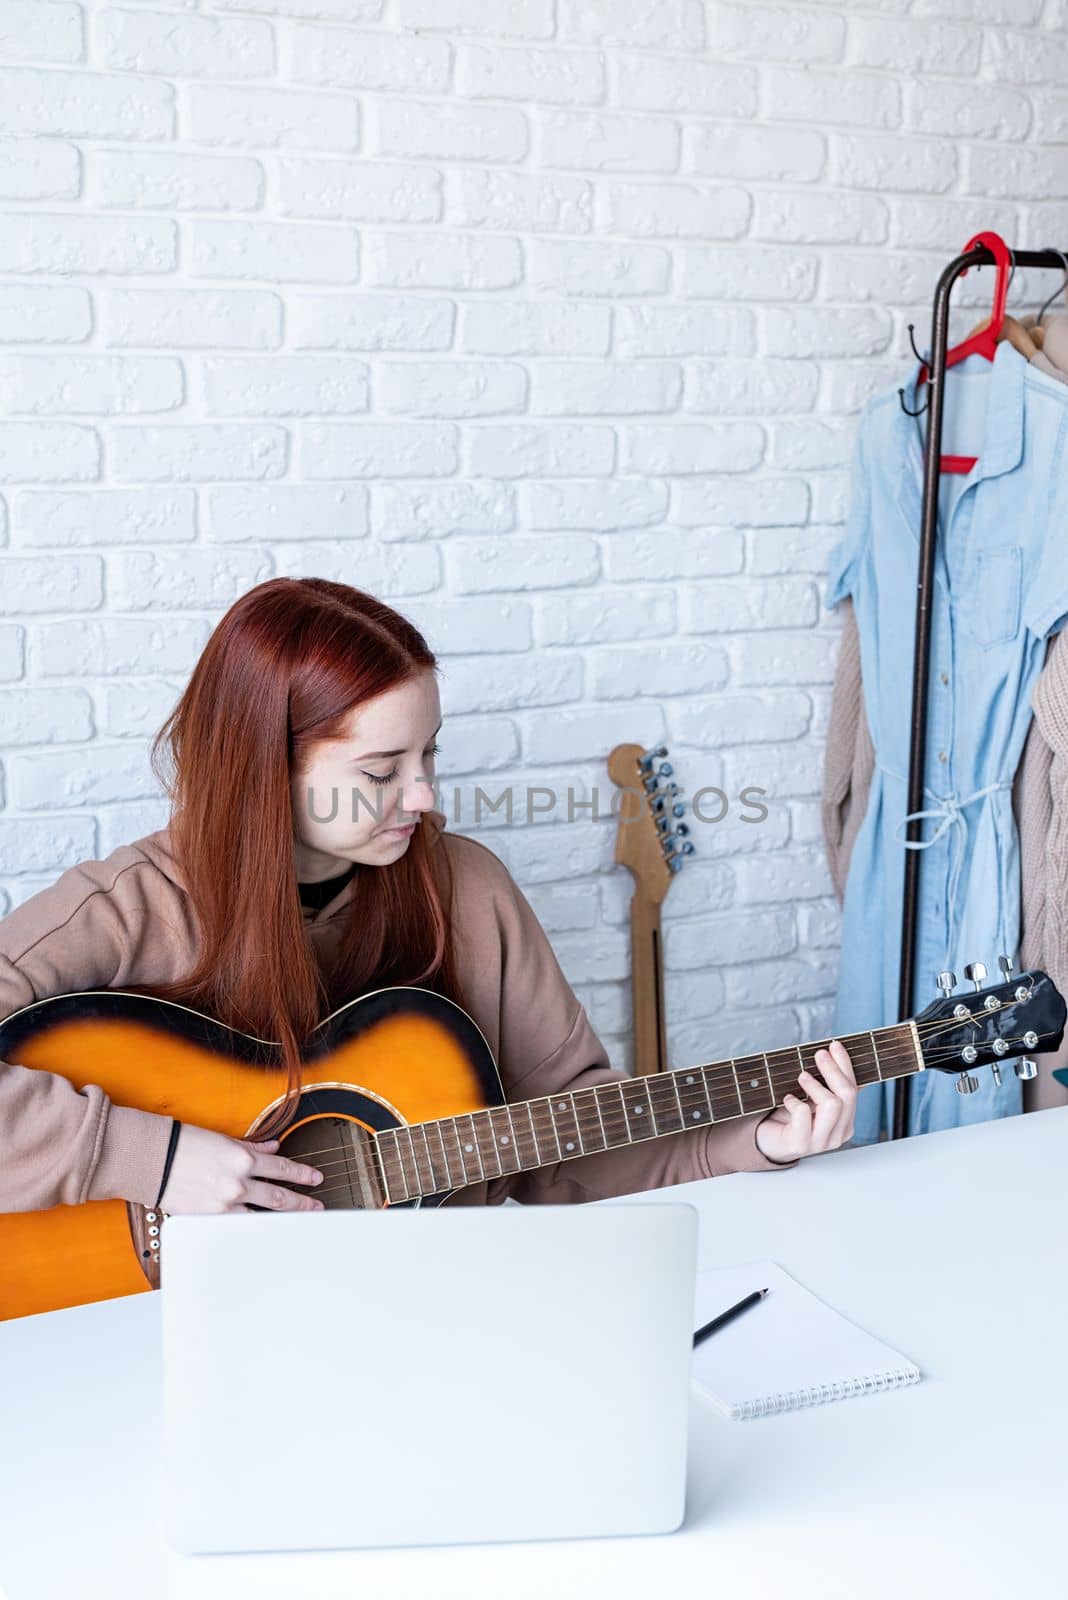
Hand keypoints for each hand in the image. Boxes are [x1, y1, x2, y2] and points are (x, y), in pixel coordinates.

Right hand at [157, 1124, 325, 1213]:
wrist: (152, 1159)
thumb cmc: (183, 1144)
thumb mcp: (223, 1139)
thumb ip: (252, 1146)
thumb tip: (272, 1147)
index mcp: (243, 1159)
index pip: (282, 1168)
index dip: (302, 1175)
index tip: (316, 1179)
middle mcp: (238, 1183)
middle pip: (279, 1196)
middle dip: (301, 1203)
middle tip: (316, 1207)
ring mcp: (224, 1204)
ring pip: (262, 1215)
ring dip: (281, 1219)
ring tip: (296, 1223)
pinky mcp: (209, 1218)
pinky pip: (236, 1226)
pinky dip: (251, 1229)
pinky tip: (262, 1233)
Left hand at [754, 1039, 857, 1164]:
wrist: (770, 1143)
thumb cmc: (792, 1119)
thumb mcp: (814, 1099)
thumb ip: (828, 1084)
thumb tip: (837, 1054)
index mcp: (846, 1123)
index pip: (854, 1090)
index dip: (845, 1065)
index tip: (835, 1045)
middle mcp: (838, 1134)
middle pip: (847, 1095)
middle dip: (833, 1070)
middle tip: (819, 1054)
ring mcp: (821, 1142)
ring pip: (832, 1104)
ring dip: (816, 1085)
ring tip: (802, 1076)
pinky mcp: (800, 1144)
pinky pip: (803, 1115)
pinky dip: (795, 1101)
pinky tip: (788, 1098)